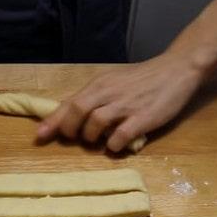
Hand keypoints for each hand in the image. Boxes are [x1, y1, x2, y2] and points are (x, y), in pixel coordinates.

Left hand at [36, 51, 205, 151]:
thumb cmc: (142, 79)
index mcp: (100, 84)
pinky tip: (115, 146)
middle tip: (75, 138)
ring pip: (95, 124)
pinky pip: (120, 136)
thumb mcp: (113, 82)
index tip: (40, 135)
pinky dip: (113, 145)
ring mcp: (126, 106)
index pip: (70, 102)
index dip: (53, 120)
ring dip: (91, 138)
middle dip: (70, 130)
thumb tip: (71, 115)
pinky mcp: (144, 118)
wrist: (177, 70)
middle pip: (77, 111)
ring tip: (97, 141)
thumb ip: (95, 97)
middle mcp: (109, 93)